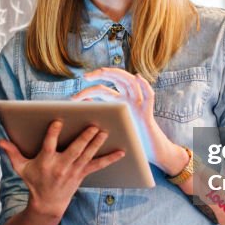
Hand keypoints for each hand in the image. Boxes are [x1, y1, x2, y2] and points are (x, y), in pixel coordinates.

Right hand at [0, 120, 123, 219]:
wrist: (47, 205)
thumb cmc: (34, 182)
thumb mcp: (21, 168)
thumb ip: (12, 153)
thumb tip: (0, 141)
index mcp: (45, 161)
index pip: (49, 145)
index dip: (53, 133)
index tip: (57, 121)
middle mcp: (61, 166)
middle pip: (74, 150)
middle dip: (84, 138)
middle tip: (93, 125)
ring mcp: (73, 171)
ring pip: (87, 155)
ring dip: (97, 143)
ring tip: (105, 131)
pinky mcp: (82, 174)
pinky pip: (98, 165)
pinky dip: (110, 158)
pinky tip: (121, 151)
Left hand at [72, 68, 188, 175]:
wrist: (146, 152)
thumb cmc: (126, 142)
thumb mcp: (110, 128)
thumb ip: (99, 115)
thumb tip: (82, 105)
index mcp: (118, 103)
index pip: (102, 89)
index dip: (88, 89)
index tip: (74, 97)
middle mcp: (128, 99)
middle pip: (116, 79)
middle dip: (101, 74)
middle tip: (86, 77)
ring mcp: (138, 104)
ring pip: (130, 82)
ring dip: (117, 75)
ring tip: (102, 72)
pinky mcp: (147, 113)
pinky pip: (149, 96)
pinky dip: (145, 85)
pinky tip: (138, 78)